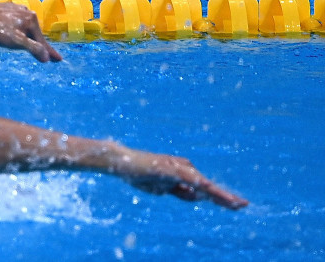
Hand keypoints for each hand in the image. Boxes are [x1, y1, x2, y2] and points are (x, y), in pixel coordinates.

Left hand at [0, 2, 62, 62]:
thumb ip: (33, 49)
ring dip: (29, 38)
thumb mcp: (16, 42)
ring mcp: (15, 9)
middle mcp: (26, 11)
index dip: (49, 53)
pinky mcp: (5, 9)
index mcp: (31, 18)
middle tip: (48, 57)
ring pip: (25, 28)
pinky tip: (16, 34)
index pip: (41, 41)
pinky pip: (16, 23)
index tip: (59, 60)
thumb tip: (46, 58)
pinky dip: (19, 31)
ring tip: (34, 48)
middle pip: (34, 33)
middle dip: (40, 45)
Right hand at [117, 148, 248, 209]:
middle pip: (209, 186)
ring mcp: (178, 168)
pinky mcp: (171, 169)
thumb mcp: (163, 188)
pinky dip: (203, 187)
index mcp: (183, 174)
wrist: (122, 162)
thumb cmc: (140, 174)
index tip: (237, 205)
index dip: (221, 197)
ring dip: (220, 194)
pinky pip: (191, 180)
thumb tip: (197, 196)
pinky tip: (212, 191)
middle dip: (226, 197)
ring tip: (236, 203)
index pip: (205, 189)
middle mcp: (184, 169)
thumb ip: (180, 191)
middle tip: (244, 205)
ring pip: (204, 184)